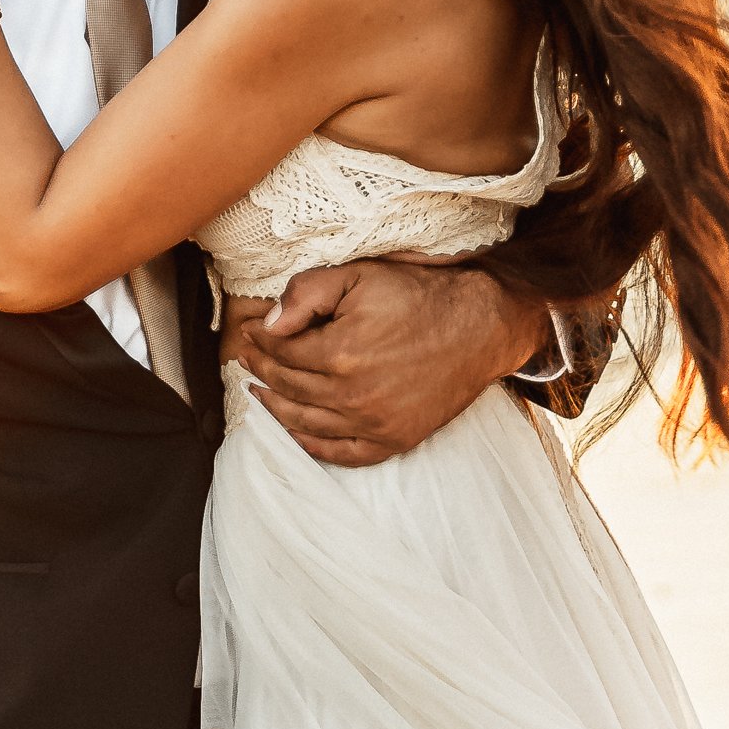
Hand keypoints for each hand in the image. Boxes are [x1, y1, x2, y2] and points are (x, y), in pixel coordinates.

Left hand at [231, 260, 546, 465]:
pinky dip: (310, 444)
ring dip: (274, 406)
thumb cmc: (421, 295)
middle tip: (248, 358)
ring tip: (258, 392)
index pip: (280, 351)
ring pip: (303, 422)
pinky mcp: (392, 441)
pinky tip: (294, 430)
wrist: (481, 328)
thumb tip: (267, 323)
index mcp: (340, 352)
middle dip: (261, 369)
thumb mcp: (361, 276)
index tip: (249, 331)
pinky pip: (339, 453)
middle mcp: (352, 396)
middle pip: (287, 386)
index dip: (259, 339)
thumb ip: (307, 293)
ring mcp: (372, 424)